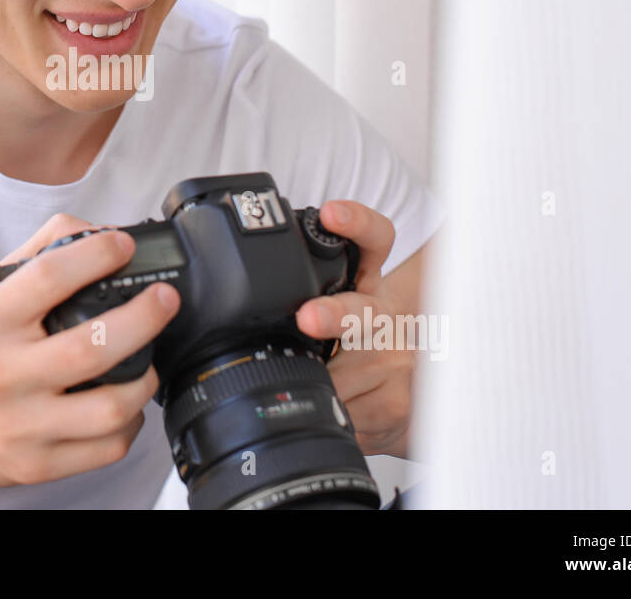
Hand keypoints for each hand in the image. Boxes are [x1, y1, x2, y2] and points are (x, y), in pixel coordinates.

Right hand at [0, 214, 180, 488]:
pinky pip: (108, 446)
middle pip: (92, 346)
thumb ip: (39, 256)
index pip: (47, 278)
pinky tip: (126, 404)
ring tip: (148, 358)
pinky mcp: (41, 463)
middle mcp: (4, 373)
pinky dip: (131, 422)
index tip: (124, 245)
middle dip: (143, 317)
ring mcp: (23, 424)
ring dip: (144, 378)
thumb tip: (101, 235)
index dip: (96, 256)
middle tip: (165, 298)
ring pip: (110, 405)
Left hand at [294, 200, 416, 457]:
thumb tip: (226, 308)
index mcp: (366, 285)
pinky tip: (334, 414)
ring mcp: (397, 360)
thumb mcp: (332, 317)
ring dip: (315, 385)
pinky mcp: (401, 403)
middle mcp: (385, 316)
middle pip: (363, 310)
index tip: (332, 213)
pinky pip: (347, 413)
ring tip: (309, 391)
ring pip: (342, 374)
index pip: (374, 241)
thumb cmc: (355, 351)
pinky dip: (329, 416)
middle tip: (310, 317)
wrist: (405, 401)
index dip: (357, 223)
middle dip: (335, 314)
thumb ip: (297, 301)